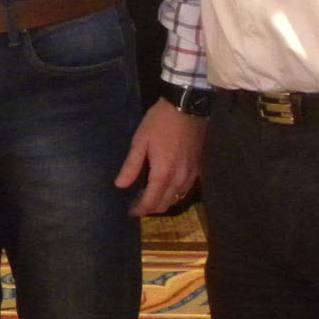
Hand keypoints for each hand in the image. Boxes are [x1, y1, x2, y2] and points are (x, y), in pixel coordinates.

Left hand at [116, 98, 205, 215]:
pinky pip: (186, 189)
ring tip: (150, 196)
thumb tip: (120, 185)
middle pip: (165, 204)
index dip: (139, 210)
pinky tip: (166, 186)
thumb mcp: (140, 140)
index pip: (151, 202)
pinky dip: (174, 193)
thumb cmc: (160, 122)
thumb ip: (131, 165)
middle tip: (137, 203)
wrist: (188, 106)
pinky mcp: (199, 169)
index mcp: (163, 174)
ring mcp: (192, 175)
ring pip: (176, 198)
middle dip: (150, 208)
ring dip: (163, 201)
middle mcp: (180, 179)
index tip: (130, 212)